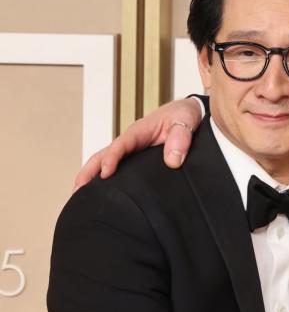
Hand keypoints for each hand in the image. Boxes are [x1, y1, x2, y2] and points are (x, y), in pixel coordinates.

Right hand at [75, 97, 203, 188]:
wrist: (188, 113)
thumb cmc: (184, 115)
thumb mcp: (186, 121)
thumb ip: (180, 138)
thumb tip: (172, 161)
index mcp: (139, 131)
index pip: (120, 145)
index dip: (111, 159)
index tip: (106, 174)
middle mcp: (130, 141)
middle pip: (102, 156)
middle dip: (88, 172)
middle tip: (77, 192)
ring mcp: (130, 150)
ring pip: (104, 162)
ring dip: (91, 178)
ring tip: (80, 198)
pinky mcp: (135, 158)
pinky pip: (117, 168)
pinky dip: (104, 179)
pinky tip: (102, 194)